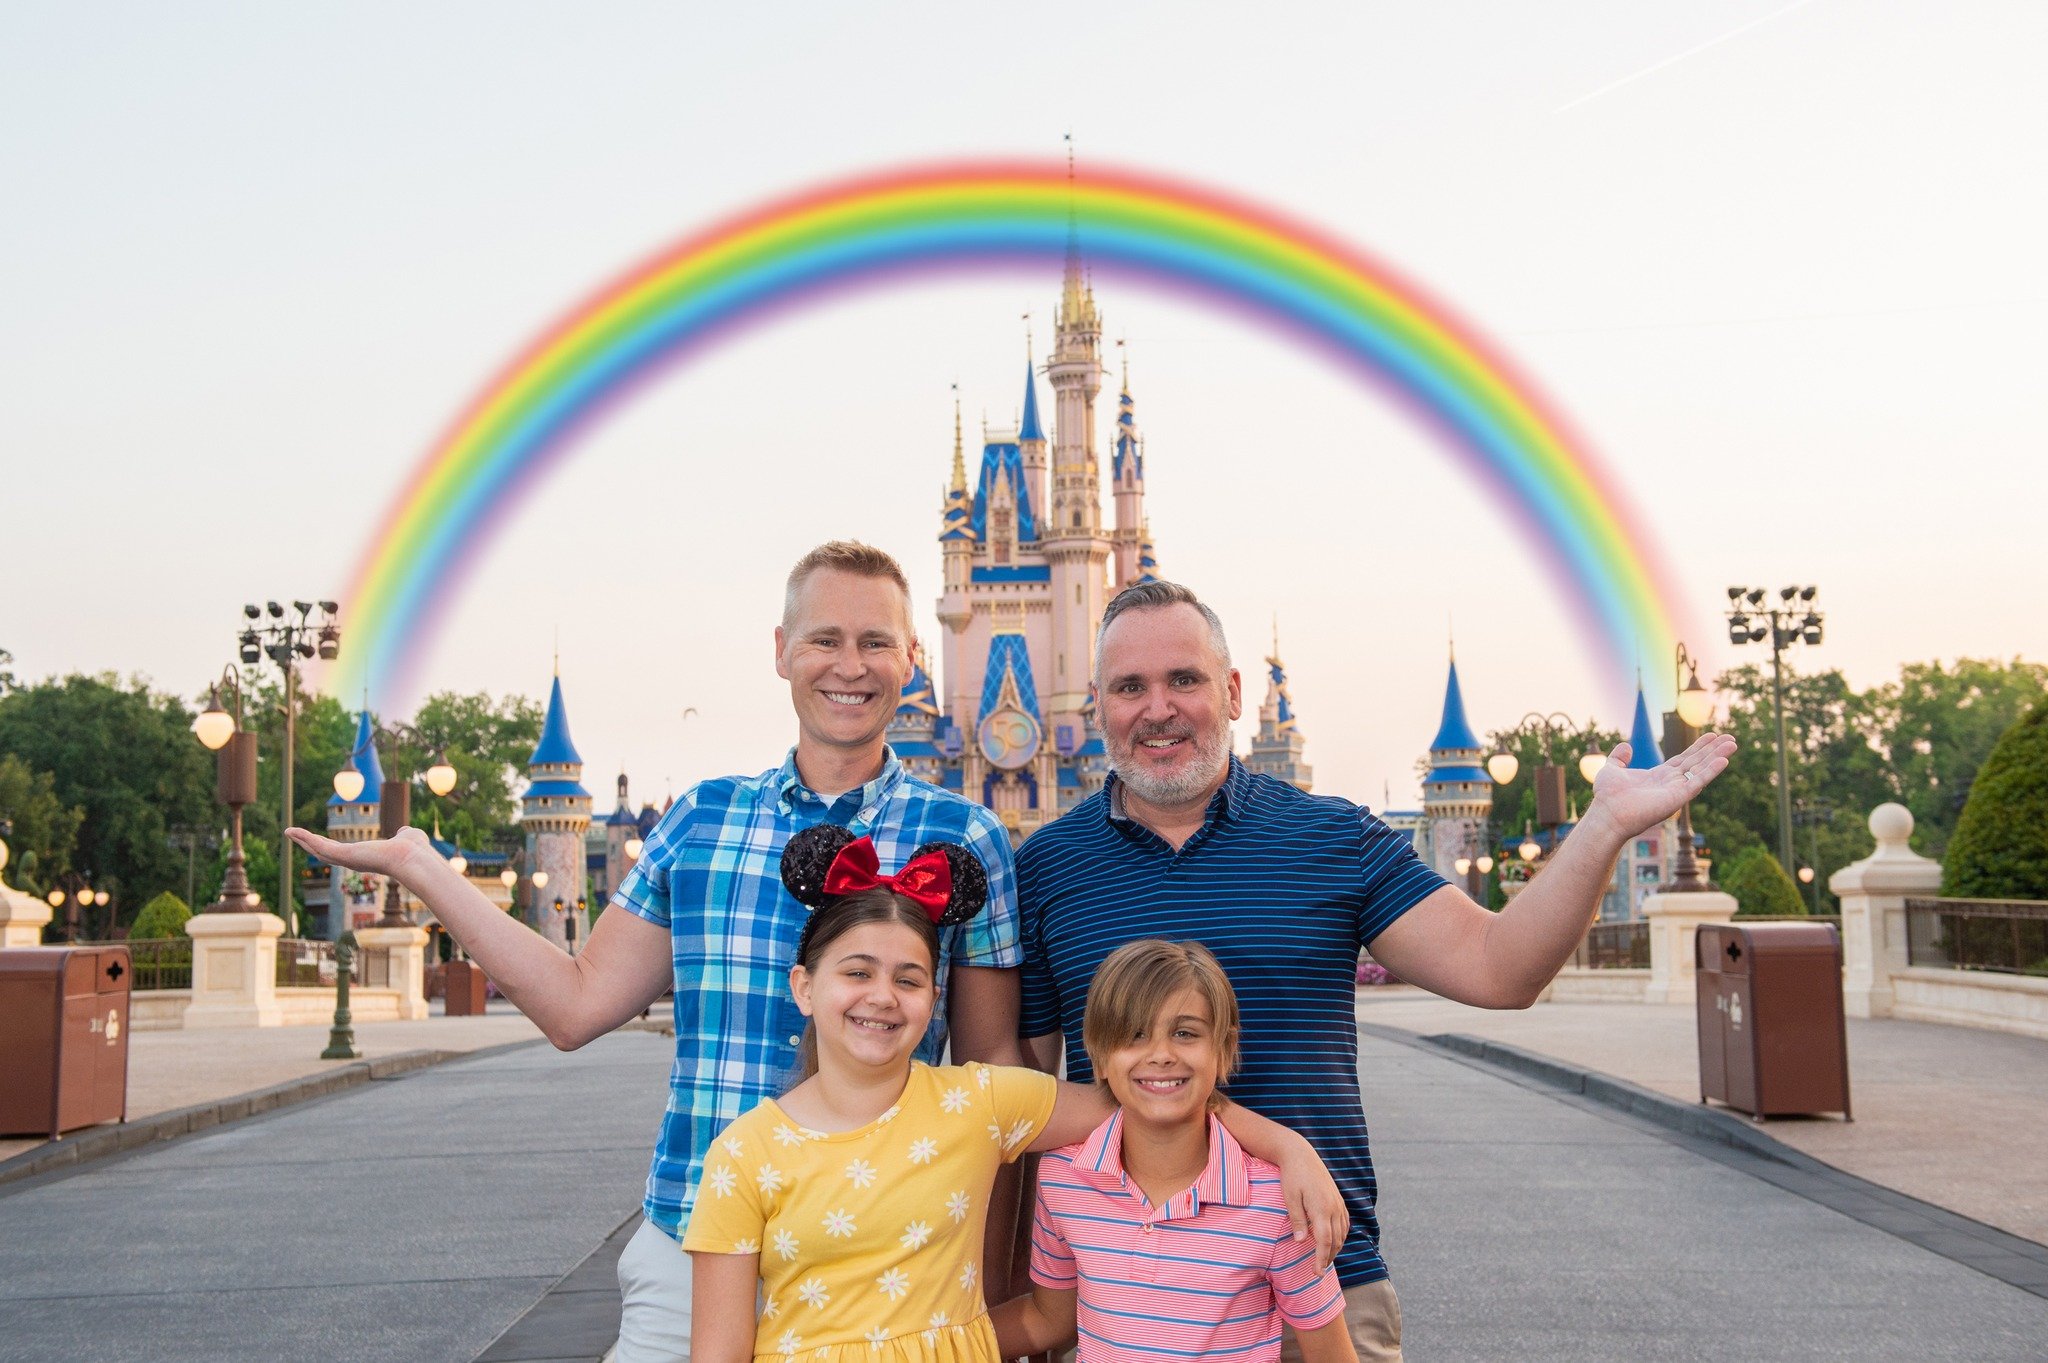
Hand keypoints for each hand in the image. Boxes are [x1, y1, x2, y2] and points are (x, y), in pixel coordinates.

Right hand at [284, 824, 431, 879]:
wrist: (411, 857)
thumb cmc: (413, 850)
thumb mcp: (406, 837)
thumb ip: (403, 835)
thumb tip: (404, 832)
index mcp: (366, 858)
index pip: (344, 853)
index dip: (331, 848)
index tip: (321, 843)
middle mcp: (353, 861)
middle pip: (326, 853)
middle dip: (311, 845)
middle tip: (296, 837)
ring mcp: (346, 859)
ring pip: (318, 850)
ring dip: (303, 840)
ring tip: (289, 832)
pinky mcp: (342, 854)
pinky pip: (318, 845)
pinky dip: (303, 837)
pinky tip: (291, 831)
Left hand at [1276, 1140, 1348, 1271]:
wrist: (1300, 1154)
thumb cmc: (1291, 1176)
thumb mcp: (1290, 1197)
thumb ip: (1297, 1220)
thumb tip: (1302, 1242)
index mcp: (1322, 1208)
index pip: (1325, 1242)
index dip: (1322, 1260)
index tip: (1317, 1273)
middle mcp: (1334, 1207)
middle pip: (1336, 1241)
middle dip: (1329, 1258)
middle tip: (1319, 1271)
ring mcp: (1338, 1203)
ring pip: (1342, 1233)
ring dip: (1335, 1248)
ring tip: (1325, 1259)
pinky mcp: (1338, 1199)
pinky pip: (1344, 1223)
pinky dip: (1340, 1235)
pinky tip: (1332, 1240)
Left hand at [1587, 731, 1736, 840]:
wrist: (1607, 814)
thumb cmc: (1608, 797)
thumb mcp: (1612, 769)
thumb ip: (1619, 758)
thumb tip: (1625, 745)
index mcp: (1659, 776)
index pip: (1684, 759)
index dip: (1698, 748)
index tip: (1711, 736)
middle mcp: (1671, 783)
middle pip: (1697, 763)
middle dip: (1713, 750)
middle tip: (1730, 738)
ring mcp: (1676, 790)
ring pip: (1701, 770)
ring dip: (1717, 757)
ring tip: (1732, 744)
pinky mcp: (1678, 798)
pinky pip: (1697, 782)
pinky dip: (1711, 771)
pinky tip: (1723, 761)